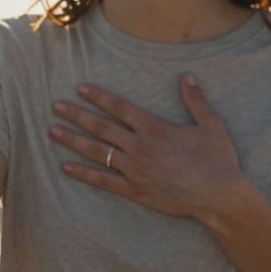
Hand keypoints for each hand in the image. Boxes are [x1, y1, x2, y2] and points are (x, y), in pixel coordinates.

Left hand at [48, 72, 249, 223]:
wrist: (218, 195)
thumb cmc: (217, 159)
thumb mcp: (210, 124)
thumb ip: (195, 100)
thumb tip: (186, 76)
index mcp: (154, 129)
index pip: (120, 108)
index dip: (99, 97)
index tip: (80, 89)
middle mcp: (140, 147)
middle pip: (101, 128)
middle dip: (77, 115)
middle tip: (55, 106)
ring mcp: (135, 170)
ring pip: (98, 152)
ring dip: (73, 141)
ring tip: (52, 131)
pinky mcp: (135, 191)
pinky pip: (104, 182)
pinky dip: (84, 174)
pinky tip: (66, 168)